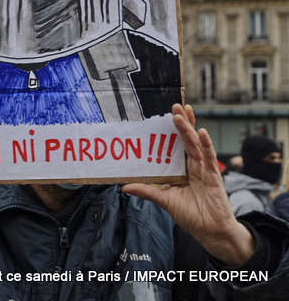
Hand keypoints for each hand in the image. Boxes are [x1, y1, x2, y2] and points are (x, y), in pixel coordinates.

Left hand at [123, 104, 254, 265]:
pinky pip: (209, 158)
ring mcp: (204, 169)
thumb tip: (124, 186)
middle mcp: (193, 165)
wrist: (210, 232)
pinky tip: (202, 132)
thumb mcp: (164, 200)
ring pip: (196, 144)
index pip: (177, 145)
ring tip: (183, 113)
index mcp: (182, 168)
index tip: (166, 115)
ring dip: (189, 128)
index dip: (173, 130)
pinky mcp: (214, 177)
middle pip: (186, 140)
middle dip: (181, 122)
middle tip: (174, 106)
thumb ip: (147, 191)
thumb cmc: (190, 215)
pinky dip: (206, 145)